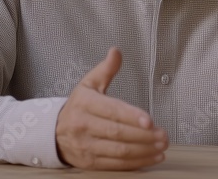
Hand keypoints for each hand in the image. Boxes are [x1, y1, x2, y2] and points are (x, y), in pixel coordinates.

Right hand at [55, 48, 167, 169]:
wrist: (53, 133)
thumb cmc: (79, 106)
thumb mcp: (88, 84)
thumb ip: (106, 69)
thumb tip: (116, 51)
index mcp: (85, 104)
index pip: (111, 111)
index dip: (131, 116)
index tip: (149, 120)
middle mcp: (84, 126)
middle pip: (117, 133)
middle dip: (144, 135)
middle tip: (164, 134)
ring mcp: (86, 146)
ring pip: (118, 151)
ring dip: (144, 150)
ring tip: (162, 146)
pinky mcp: (90, 163)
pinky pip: (116, 165)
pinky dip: (137, 163)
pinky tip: (152, 157)